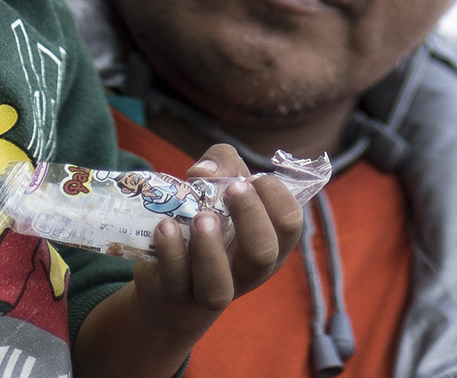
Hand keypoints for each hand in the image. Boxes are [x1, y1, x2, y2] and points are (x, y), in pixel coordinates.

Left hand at [77, 145, 308, 375]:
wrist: (172, 274)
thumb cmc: (210, 217)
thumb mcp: (223, 183)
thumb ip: (223, 162)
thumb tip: (204, 172)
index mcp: (271, 243)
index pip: (290, 224)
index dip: (276, 195)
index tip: (252, 179)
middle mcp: (249, 272)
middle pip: (263, 254)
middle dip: (250, 216)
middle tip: (233, 189)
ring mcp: (213, 288)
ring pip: (219, 287)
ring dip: (209, 249)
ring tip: (200, 217)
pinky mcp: (176, 293)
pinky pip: (176, 280)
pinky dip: (171, 251)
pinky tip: (166, 226)